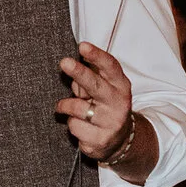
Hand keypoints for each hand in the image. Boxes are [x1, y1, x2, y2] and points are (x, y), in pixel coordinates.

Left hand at [58, 41, 134, 160]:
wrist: (120, 140)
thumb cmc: (104, 106)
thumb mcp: (103, 89)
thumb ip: (90, 77)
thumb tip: (73, 63)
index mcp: (121, 86)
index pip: (110, 67)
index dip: (96, 56)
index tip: (82, 46)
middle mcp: (119, 104)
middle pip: (96, 86)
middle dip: (80, 73)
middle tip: (64, 62)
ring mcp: (111, 123)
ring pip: (78, 108)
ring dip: (66, 106)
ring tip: (66, 107)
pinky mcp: (100, 140)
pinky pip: (74, 127)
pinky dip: (72, 124)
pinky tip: (81, 126)